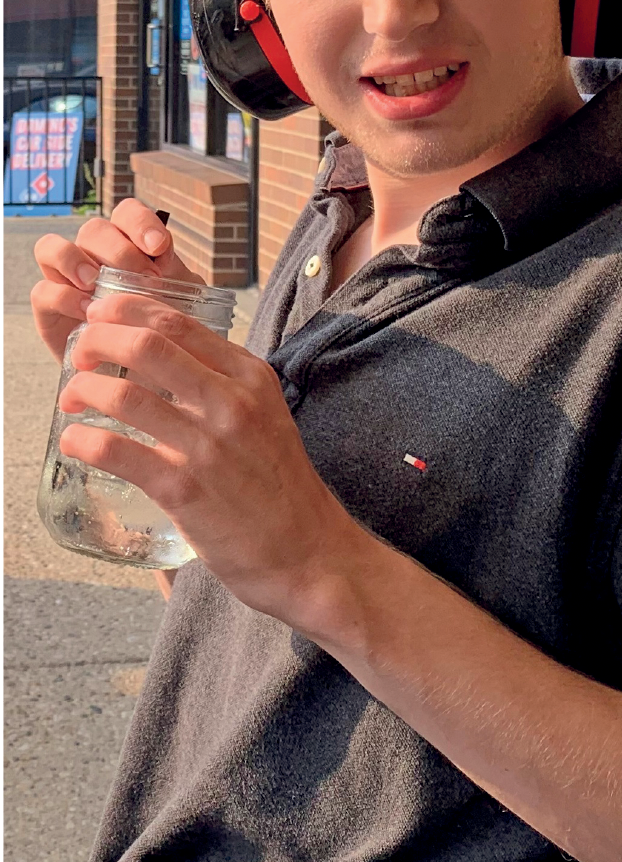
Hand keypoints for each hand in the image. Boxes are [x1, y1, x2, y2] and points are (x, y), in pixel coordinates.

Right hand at [32, 199, 203, 361]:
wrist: (140, 371)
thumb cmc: (160, 328)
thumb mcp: (179, 301)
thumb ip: (177, 275)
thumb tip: (166, 255)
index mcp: (128, 243)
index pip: (127, 214)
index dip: (140, 222)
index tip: (159, 247)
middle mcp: (92, 253)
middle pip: (93, 229)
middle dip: (118, 250)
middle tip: (143, 279)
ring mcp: (65, 277)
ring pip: (52, 247)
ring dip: (74, 260)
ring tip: (96, 283)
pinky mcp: (48, 307)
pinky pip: (43, 290)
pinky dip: (64, 297)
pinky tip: (88, 313)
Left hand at [58, 292, 362, 625]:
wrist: (309, 553)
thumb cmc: (281, 488)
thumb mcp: (265, 416)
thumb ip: (222, 386)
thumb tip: (160, 362)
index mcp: (251, 377)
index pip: (177, 322)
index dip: (126, 309)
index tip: (100, 312)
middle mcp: (232, 403)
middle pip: (147, 345)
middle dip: (97, 340)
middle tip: (78, 353)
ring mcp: (208, 447)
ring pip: (124, 395)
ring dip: (83, 389)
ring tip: (72, 398)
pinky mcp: (185, 491)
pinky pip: (117, 451)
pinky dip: (83, 441)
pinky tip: (74, 442)